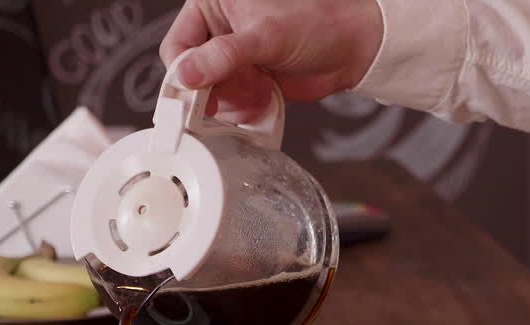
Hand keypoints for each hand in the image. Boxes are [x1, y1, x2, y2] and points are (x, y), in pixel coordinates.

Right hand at [159, 0, 384, 118]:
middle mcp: (219, 33)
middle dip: (214, 91)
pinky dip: (247, 109)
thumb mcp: (265, 36)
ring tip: (259, 92)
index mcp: (212, 7)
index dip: (183, 72)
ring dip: (233, 102)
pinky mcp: (249, 82)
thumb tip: (187, 74)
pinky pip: (234, 106)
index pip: (177, 45)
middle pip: (192, 75)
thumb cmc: (316, 25)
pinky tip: (265, 98)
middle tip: (233, 96)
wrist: (352, 50)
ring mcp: (234, 60)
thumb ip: (223, 56)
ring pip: (213, 95)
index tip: (194, 93)